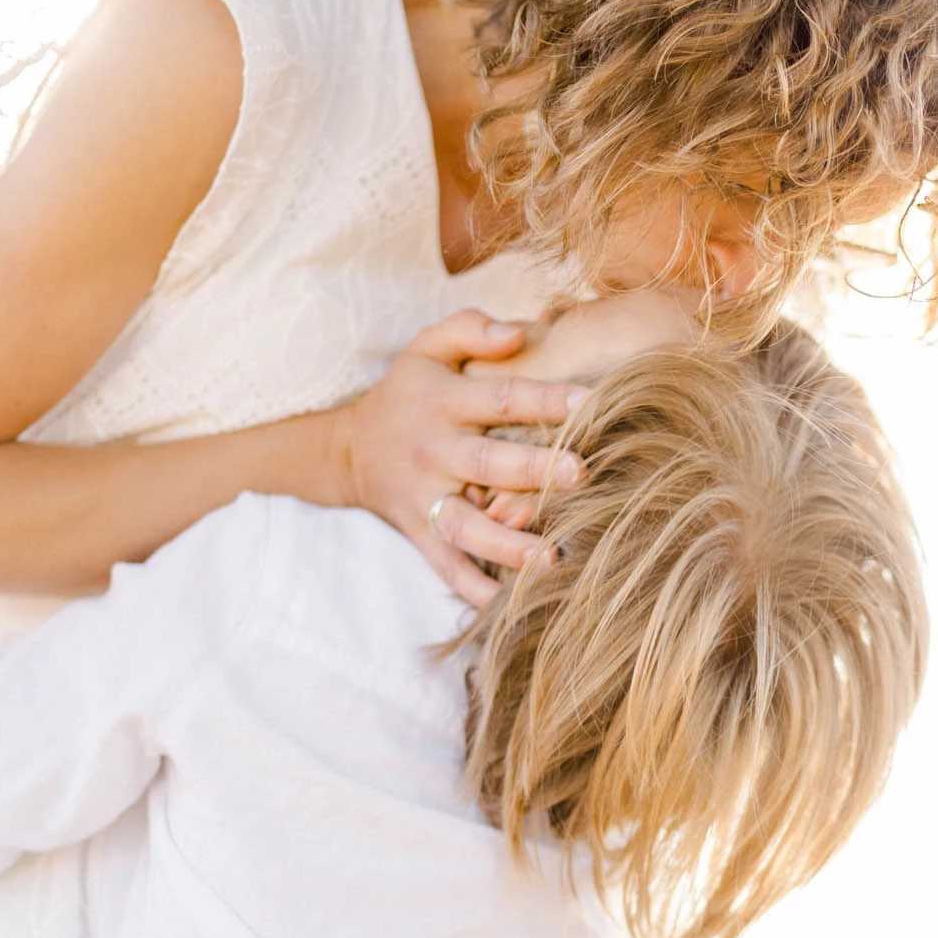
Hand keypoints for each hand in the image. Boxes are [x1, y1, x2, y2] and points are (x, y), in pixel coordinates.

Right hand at [333, 311, 587, 606]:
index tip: (589, 402)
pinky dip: (474, 589)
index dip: (543, 400)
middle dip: (534, 470)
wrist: (348, 448)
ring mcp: (426, 498)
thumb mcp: (427, 348)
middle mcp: (435, 452)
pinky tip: (508, 606)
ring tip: (553, 558)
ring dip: (509, 544)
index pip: (499, 398)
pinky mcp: (420, 533)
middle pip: (487, 464)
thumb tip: (518, 333)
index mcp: (443, 402)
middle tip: (582, 474)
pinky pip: (447, 567)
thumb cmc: (408, 393)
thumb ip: (470, 330)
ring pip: (468, 526)